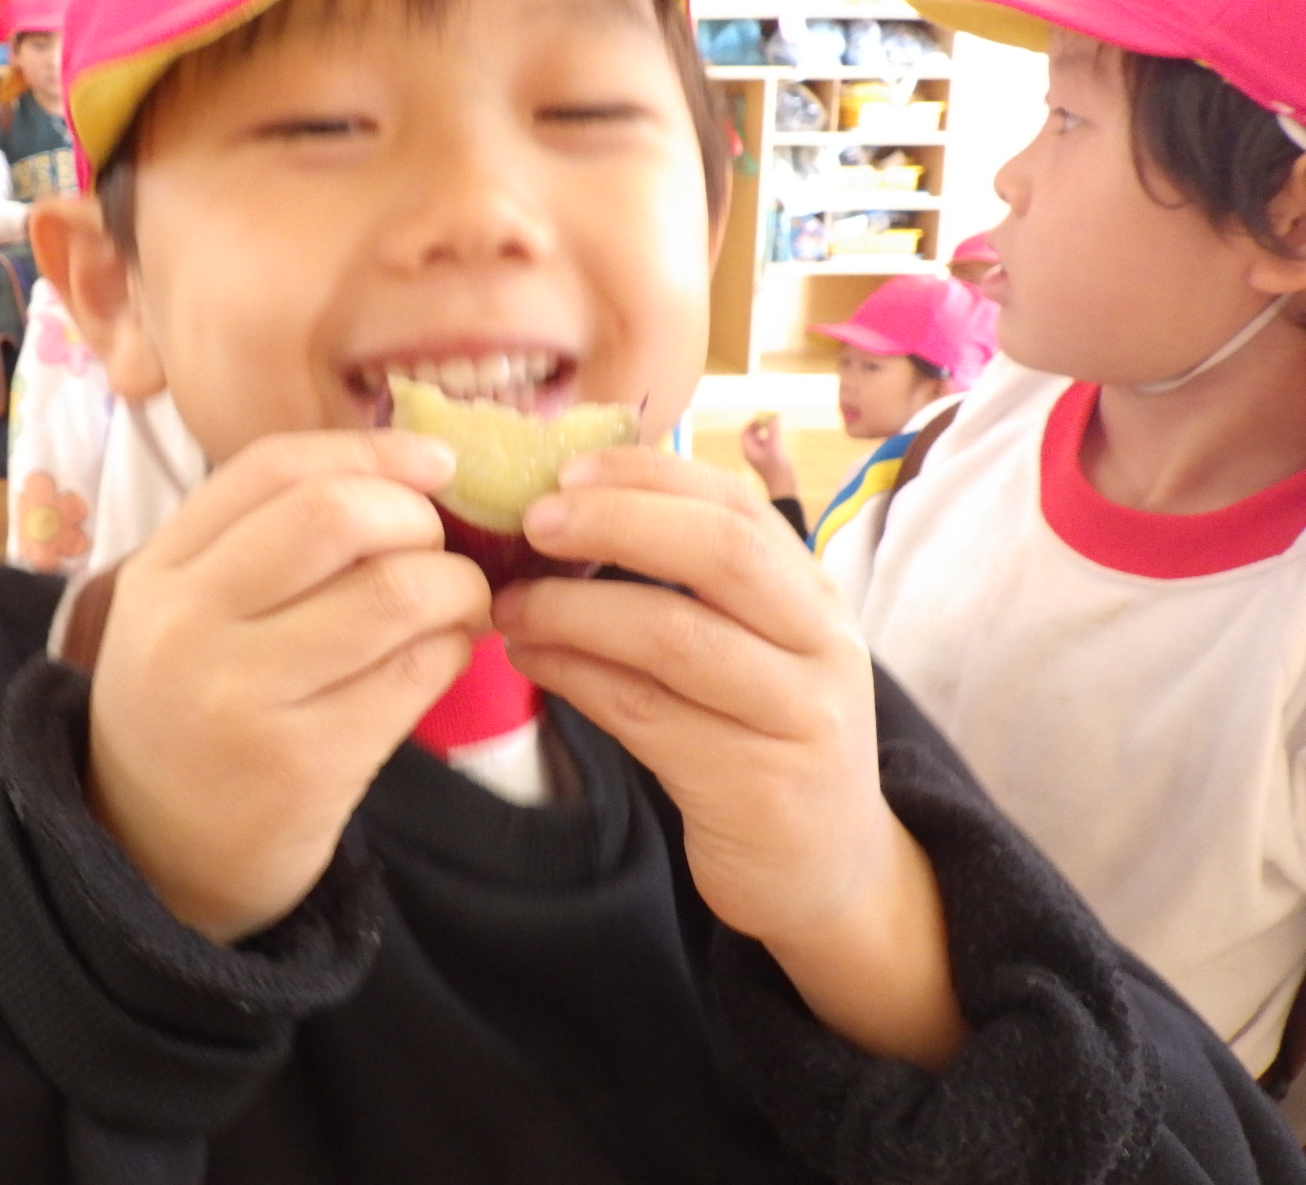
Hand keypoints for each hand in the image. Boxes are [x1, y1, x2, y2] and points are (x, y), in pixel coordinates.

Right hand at [88, 430, 492, 943]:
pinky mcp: (307, 764)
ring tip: (456, 603)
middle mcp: (189, 626)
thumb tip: (411, 473)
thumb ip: (262, 539)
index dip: (370, 450)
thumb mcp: (185, 611)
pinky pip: (416, 673)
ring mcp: (244, 697)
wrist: (156, 858)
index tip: (434, 463)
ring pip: (394, 593)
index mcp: (158, 572)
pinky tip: (439, 655)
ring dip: (455, 586)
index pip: (274, 468)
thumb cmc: (194, 710)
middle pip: (338, 516)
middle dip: (417, 519)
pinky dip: (452, 649)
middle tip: (436, 548)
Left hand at [493, 447, 964, 1068]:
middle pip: (722, 555)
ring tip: (510, 604)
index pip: (739, 507)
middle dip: (616, 523)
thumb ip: (693, 586)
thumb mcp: (755, 650)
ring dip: (575, 610)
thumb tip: (572, 510)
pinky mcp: (754, 788)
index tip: (568, 469)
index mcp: (815, 596)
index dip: (651, 477)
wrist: (828, 870)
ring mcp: (796, 718)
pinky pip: (646, 715)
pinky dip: (575, 677)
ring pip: (675, 638)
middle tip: (532, 521)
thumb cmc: (764, 738)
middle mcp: (821, 646)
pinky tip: (530, 660)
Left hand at [738, 412, 796, 497]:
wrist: (785, 490)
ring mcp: (760, 457)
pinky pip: (767, 444)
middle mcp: (752, 453)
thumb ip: (773, 431)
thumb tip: (772, 414)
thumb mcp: (776, 448)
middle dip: (761, 424)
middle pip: (752, 434)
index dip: (753, 422)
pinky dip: (772, 437)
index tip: (764, 416)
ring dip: (767, 430)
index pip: (745, 432)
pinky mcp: (768, 460)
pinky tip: (780, 437)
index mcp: (748, 451)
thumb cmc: (779, 470)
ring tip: (776, 425)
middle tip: (772, 418)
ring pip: (760, 438)